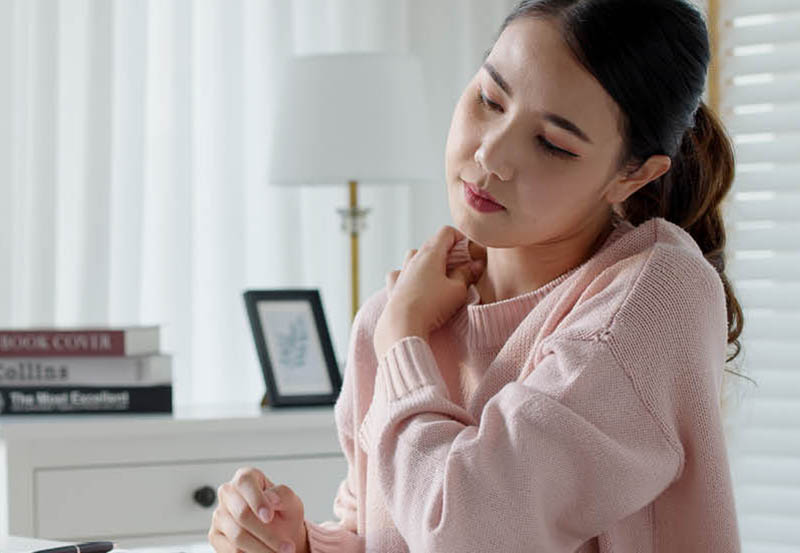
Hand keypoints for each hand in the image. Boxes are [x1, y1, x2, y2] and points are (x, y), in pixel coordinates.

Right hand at [208, 467, 308, 552]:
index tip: (269, 517)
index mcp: (246, 478)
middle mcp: (228, 493)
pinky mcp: (215, 536)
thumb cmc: (282, 513)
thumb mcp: (291, 502)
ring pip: (237, 536)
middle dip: (267, 533)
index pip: (244, 482)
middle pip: (241, 513)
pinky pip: (231, 550)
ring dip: (262, 549)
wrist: (278, 534)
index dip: (256, 500)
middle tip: (287, 546)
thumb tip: (270, 498)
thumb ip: (283, 495)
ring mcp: (219, 515)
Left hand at [375, 226, 485, 359]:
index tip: (470, 253)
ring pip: (414, 256)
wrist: (402, 324)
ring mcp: (402, 272)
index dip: (461, 238)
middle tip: (461, 267)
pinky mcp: (394, 287)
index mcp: (430, 253)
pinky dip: (408, 275)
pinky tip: (414, 284)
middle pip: (432, 244)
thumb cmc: (432, 305)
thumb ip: (466, 274)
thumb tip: (475, 265)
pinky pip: (400, 273)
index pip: (446, 232)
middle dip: (448, 252)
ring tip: (439, 276)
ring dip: (428, 262)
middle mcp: (414, 259)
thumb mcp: (458, 290)